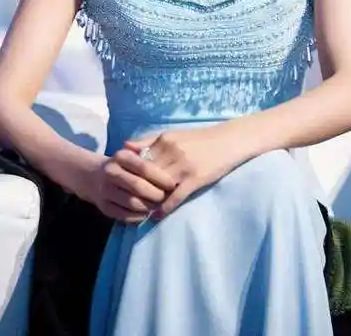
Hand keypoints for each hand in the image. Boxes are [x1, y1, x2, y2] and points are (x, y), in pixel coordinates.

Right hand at [75, 149, 177, 223]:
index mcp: (121, 156)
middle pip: (138, 186)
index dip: (160, 177)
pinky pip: (124, 215)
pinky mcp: (103, 206)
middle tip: (165, 197)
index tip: (172, 184)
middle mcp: (111, 172)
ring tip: (158, 206)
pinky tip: (146, 213)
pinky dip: (138, 216)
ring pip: (132, 203)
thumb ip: (150, 158)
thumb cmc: (121, 165)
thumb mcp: (132, 154)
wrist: (91, 175)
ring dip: (148, 207)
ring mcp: (105, 190)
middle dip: (156, 194)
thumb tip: (171, 169)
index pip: (144, 167)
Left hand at [125, 125, 243, 217]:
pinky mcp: (195, 179)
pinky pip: (176, 196)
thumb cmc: (199, 139)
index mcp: (164, 140)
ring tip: (141, 210)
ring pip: (159, 187)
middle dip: (137, 188)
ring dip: (149, 200)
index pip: (140, 160)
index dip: (131, 174)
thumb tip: (124, 146)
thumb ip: (148, 140)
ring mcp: (183, 166)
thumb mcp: (173, 135)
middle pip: (147, 174)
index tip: (123, 185)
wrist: (228, 141)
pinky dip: (165, 208)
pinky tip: (157, 215)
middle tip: (128, 201)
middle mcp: (172, 152)